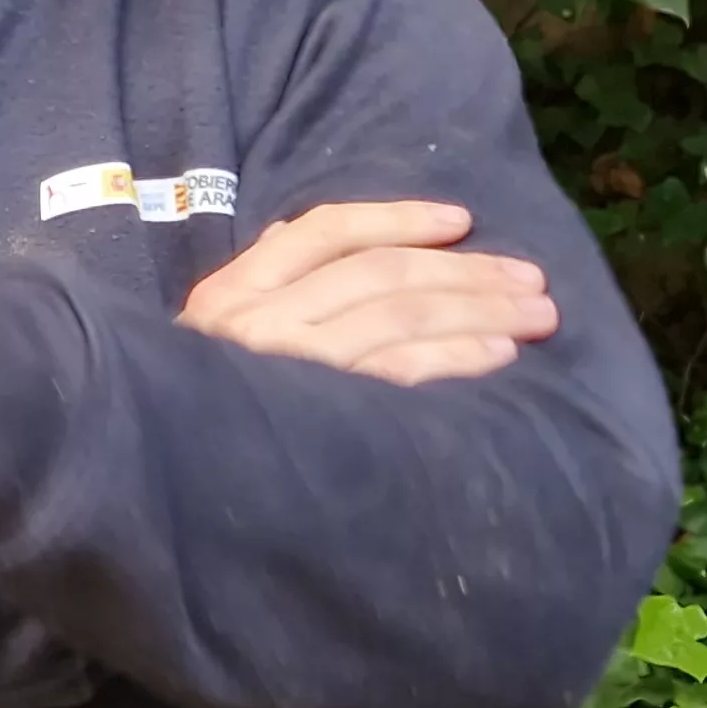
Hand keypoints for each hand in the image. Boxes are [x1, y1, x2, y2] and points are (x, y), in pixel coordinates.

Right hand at [177, 200, 555, 382]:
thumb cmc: (207, 419)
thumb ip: (257, 288)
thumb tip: (286, 233)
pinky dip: (455, 356)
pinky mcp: (318, 412)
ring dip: (477, 310)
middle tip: (531, 280)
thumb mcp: (215, 341)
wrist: (170, 487)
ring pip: (396, 315)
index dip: (397, 220)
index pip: (322, 233)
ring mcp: (286, 366)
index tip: (462, 222)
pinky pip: (399, 371)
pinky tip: (499, 356)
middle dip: (463, 272)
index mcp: (230, 295)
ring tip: (536, 315)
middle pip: (377, 273)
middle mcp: (256, 321)